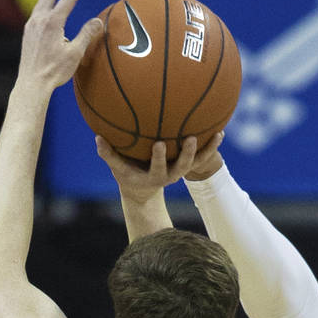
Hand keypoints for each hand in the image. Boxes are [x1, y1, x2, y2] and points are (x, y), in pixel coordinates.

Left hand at [17, 0, 101, 92]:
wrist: (32, 84)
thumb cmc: (54, 72)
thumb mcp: (75, 54)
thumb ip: (86, 35)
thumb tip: (97, 21)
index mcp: (53, 22)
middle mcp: (40, 19)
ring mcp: (31, 25)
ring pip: (41, 1)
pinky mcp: (27, 33)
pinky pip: (37, 14)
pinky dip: (43, 7)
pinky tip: (45, 11)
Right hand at [96, 132, 223, 198]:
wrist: (143, 188)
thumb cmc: (128, 174)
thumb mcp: (117, 167)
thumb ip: (108, 154)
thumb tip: (97, 138)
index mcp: (154, 176)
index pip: (158, 168)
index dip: (159, 158)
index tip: (160, 144)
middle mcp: (171, 174)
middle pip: (182, 167)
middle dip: (187, 154)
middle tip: (190, 138)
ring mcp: (180, 170)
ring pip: (197, 162)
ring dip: (208, 150)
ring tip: (218, 134)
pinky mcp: (187, 164)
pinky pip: (202, 155)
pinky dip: (211, 144)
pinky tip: (220, 129)